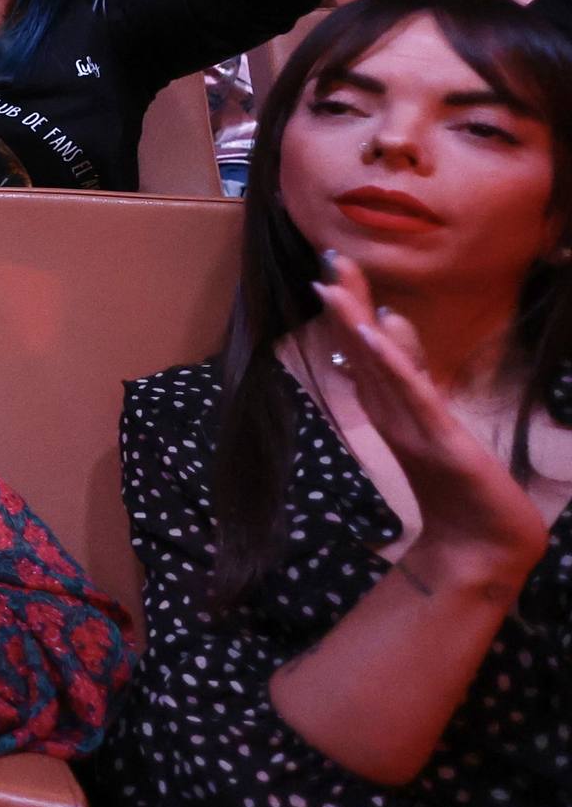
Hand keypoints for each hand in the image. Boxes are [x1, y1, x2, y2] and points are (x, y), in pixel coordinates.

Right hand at [313, 250, 549, 579]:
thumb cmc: (460, 488)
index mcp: (389, 407)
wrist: (478, 546)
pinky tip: (371, 334)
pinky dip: (388, 361)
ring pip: (377, 367)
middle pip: (362, 350)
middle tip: (328, 259)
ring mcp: (410, 424)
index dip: (348, 308)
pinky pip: (410, 392)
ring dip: (355, 326)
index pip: (363, 349)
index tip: (332, 267)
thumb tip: (393, 321)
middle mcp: (390, 412)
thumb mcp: (435, 419)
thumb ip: (412, 374)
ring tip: (334, 287)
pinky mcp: (436, 436)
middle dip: (346, 305)